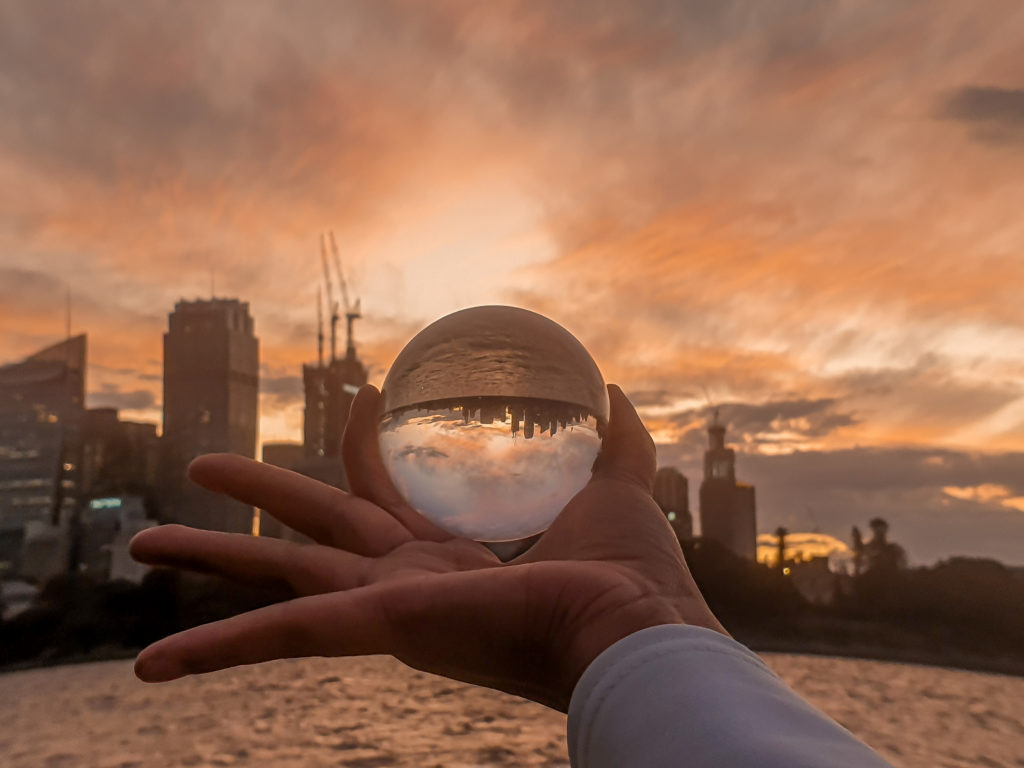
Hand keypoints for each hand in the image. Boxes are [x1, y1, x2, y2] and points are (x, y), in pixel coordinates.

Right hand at [131, 384, 724, 710]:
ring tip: (142, 543)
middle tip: (201, 465)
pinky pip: (279, 640)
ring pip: (276, 575)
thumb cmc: (632, 575)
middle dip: (259, 494)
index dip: (365, 445)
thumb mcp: (615, 485)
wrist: (638, 627)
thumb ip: (615, 438)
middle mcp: (409, 581)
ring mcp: (387, 607)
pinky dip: (212, 651)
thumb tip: (613, 387)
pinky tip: (150, 664)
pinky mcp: (378, 627)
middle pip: (313, 527)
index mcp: (451, 555)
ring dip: (209, 558)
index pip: (385, 495)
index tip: (362, 394)